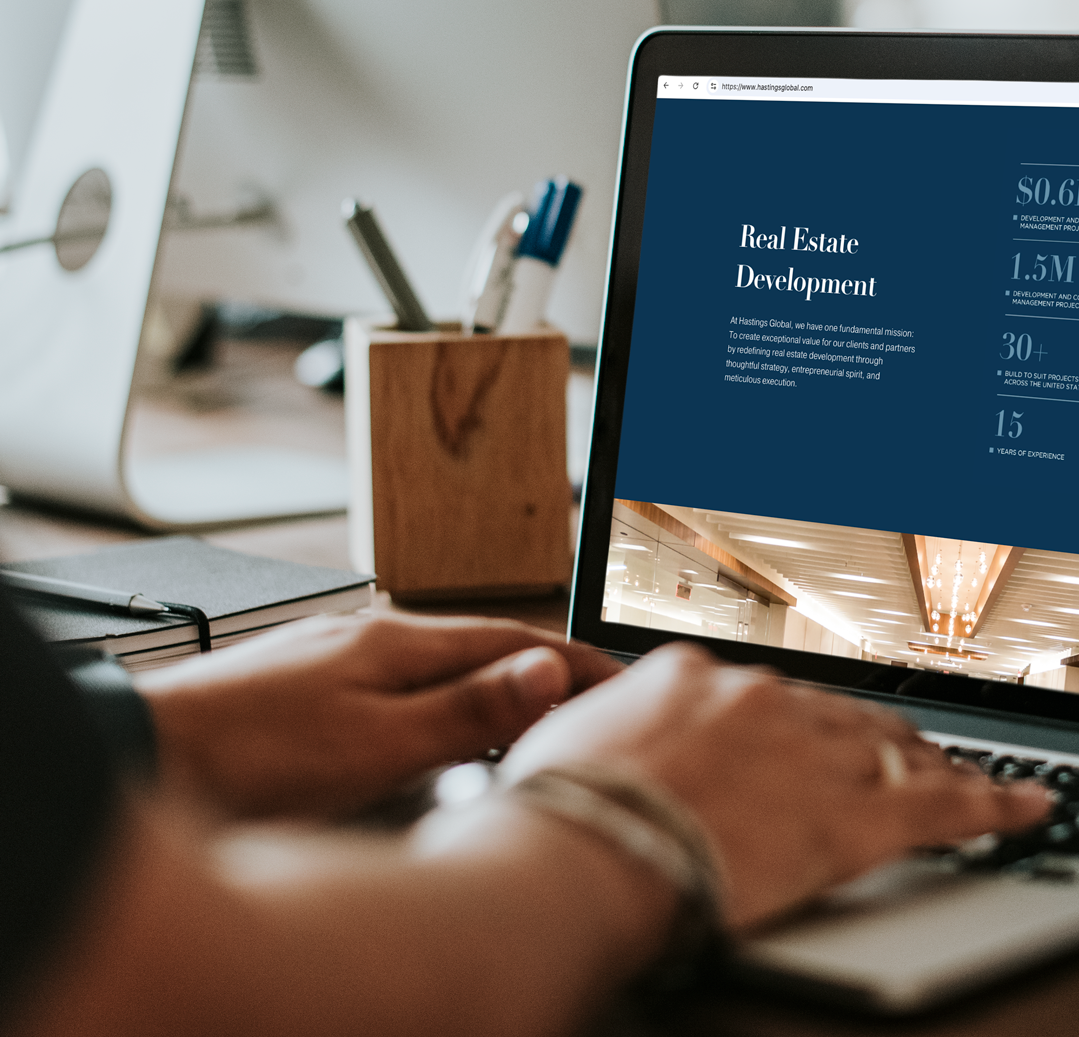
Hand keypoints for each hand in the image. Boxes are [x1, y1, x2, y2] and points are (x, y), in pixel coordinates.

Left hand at [140, 610, 620, 818]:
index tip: (624, 681)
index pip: (515, 638)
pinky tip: (428, 732)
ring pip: (435, 667)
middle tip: (592, 705)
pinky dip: (437, 704)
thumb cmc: (249, 757)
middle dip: (541, 671)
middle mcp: (366, 634)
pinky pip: (395, 686)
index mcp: (397, 640)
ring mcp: (329, 656)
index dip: (576, 661)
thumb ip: (468, 709)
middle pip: (478, 647)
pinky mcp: (297, 686)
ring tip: (525, 724)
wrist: (140, 754)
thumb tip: (550, 670)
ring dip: (489, 688)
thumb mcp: (378, 744)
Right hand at [501, 643, 1051, 929]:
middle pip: (842, 718)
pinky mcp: (855, 818)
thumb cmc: (554, 817)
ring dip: (936, 766)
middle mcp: (765, 699)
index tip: (804, 735)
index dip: (798, 722)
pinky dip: (997, 805)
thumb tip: (599, 742)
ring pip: (898, 755)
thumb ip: (605, 733)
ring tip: (965, 777)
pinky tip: (1029, 807)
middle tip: (907, 755)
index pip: (768, 695)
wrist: (578, 855)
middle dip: (878, 740)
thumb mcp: (565, 749)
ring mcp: (814, 752)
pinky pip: (947, 808)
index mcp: (694, 676)